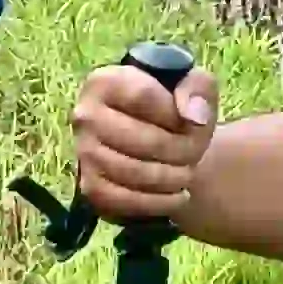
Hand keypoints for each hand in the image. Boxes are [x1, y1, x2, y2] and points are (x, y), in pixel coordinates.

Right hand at [69, 54, 219, 223]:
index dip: (177, 114)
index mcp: (105, 81)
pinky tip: (178, 196)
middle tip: (196, 153)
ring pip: (137, 173)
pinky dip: (159, 202)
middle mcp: (86, 116)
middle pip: (146, 139)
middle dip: (183, 150)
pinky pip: (127, 201)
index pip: (144, 97)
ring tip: (188, 173)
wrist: (155, 145)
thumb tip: (193, 117)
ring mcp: (84, 153)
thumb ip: (198, 88)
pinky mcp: (90, 187)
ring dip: (174, 177)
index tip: (194, 122)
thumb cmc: (173, 110)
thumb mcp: (193, 85)